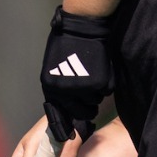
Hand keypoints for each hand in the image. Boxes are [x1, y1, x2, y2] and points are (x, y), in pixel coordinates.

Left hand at [39, 7, 113, 140]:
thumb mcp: (53, 67)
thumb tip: (63, 103)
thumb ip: (58, 85)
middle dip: (87, 107)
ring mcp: (80, 89)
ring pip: (94, 102)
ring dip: (96, 93)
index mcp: (50, 87)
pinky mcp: (97, 83)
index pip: (61, 114)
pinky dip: (106, 83)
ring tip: (93, 75)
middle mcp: (63, 92)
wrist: (80, 26)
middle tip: (91, 96)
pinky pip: (105, 91)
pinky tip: (100, 68)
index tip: (74, 130)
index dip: (69, 121)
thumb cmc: (66, 42)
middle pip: (80, 113)